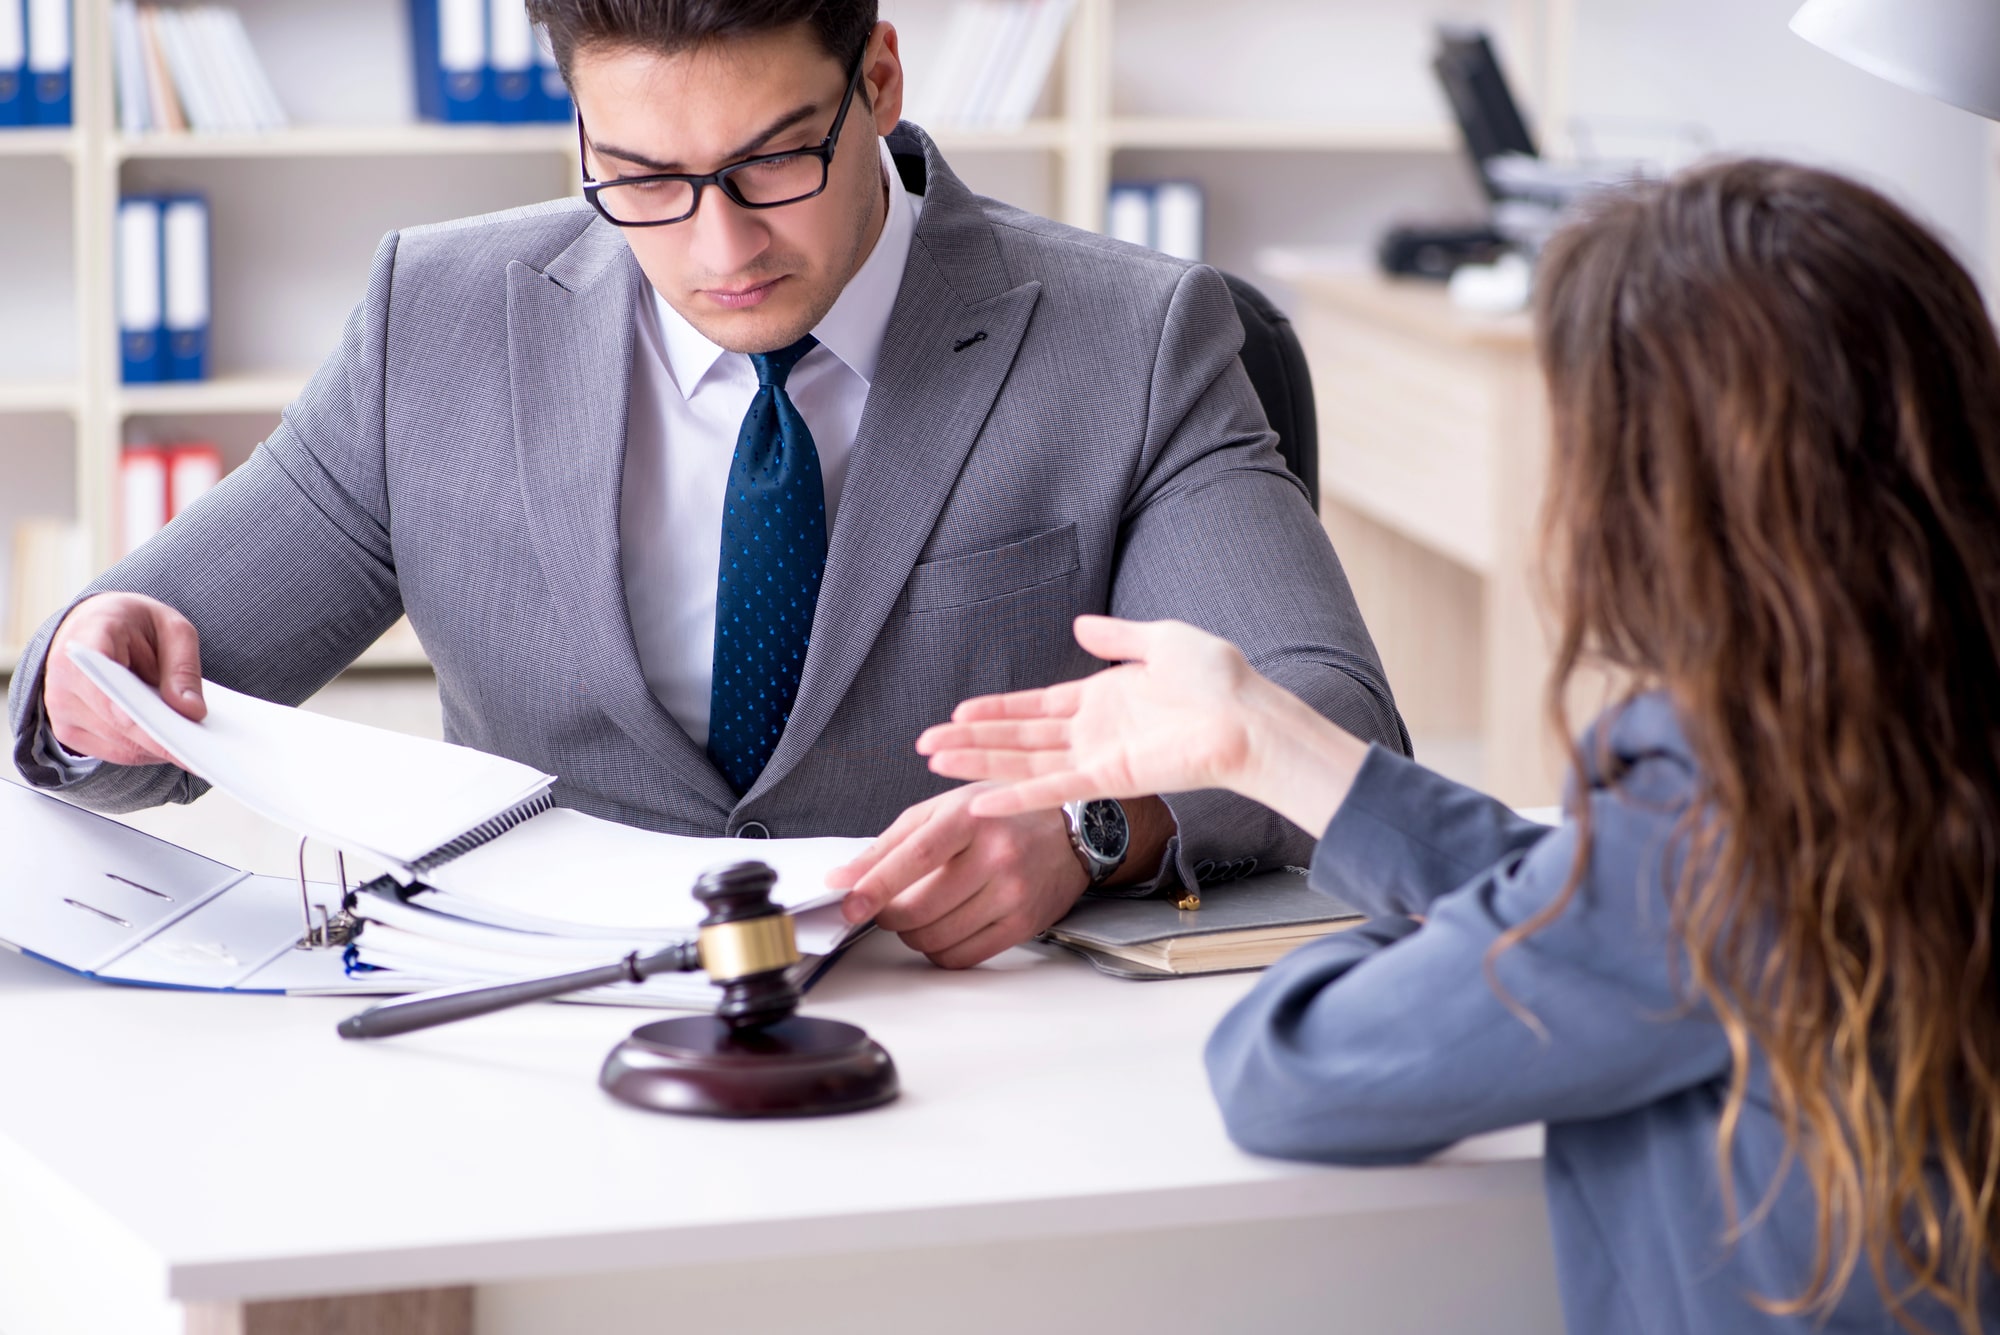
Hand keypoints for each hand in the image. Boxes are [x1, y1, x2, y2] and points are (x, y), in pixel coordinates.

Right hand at [43, 593, 204, 766]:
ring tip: (197, 744)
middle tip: (207, 750)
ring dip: (158, 747)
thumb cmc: (134, 624)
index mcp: (86, 639)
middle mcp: (63, 678)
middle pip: (116, 723)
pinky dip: (147, 750)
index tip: (159, 725)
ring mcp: (61, 709)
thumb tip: (192, 712)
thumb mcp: (172, 628)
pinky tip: (172, 743)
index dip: (125, 707)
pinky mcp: (69, 731)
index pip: (101, 679)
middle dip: (163, 737)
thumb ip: (183, 667)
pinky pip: (115, 753)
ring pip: (120, 744)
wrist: (95, 626)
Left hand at [826, 783, 1089, 968]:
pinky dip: (939, 950)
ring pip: (935, 937)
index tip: (848, 904)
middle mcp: (996, 856)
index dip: (875, 886)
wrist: (1072, 830)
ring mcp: (1013, 893)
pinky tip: (943, 928)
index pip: (914, 859)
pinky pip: (962, 957)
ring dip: (913, 934)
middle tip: (888, 905)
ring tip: (921, 912)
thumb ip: (890, 843)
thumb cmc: (999, 815)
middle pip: (919, 909)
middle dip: (889, 915)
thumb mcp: (943, 810)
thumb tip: (844, 878)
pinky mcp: (1024, 924)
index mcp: (969, 818)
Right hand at [917, 616, 1367, 836]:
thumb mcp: (1161, 639)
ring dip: (978, 762)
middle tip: (926, 741)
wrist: (1250, 716)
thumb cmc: (1218, 680)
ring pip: (1023, 761)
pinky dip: (1016, 794)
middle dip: (971, 738)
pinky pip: (1053, 788)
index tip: (958, 710)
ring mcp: (1098, 757)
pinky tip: (980, 799)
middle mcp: (1093, 732)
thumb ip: (1116, 637)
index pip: (1036, 706)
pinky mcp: (1109, 778)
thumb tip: (1080, 626)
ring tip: (933, 760)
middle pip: (1018, 737)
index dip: (996, 709)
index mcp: (1104, 699)